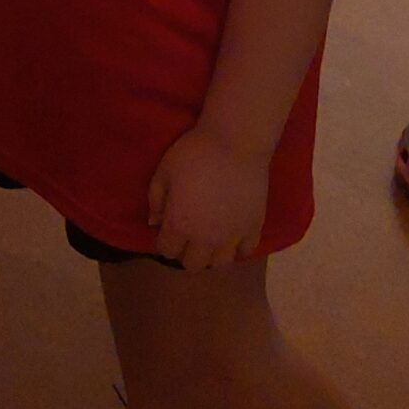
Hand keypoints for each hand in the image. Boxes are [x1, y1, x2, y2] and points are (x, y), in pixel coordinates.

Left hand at [147, 124, 268, 270]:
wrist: (235, 143)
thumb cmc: (194, 153)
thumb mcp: (164, 170)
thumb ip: (155, 199)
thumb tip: (154, 222)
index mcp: (180, 225)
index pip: (167, 251)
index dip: (164, 241)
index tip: (167, 229)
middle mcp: (206, 239)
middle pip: (193, 264)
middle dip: (186, 252)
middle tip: (187, 234)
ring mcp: (233, 237)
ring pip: (220, 264)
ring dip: (212, 254)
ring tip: (210, 237)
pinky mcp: (254, 229)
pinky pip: (246, 252)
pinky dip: (238, 248)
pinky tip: (233, 234)